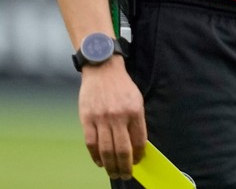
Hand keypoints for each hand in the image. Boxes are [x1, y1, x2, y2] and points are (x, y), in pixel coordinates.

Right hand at [79, 59, 145, 178]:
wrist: (102, 70)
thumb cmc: (122, 87)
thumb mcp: (136, 100)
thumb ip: (136, 121)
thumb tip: (136, 145)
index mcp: (135, 112)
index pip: (139, 140)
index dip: (139, 155)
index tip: (139, 162)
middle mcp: (118, 116)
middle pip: (122, 149)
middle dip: (125, 166)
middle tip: (126, 175)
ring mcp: (101, 118)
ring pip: (106, 149)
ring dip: (110, 165)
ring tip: (114, 173)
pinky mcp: (87, 119)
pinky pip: (91, 143)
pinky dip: (95, 155)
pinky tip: (100, 162)